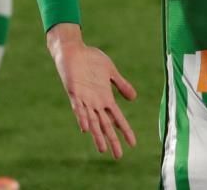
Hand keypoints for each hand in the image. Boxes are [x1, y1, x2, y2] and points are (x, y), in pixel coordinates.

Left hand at [47, 24, 136, 157]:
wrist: (73, 50)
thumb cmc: (91, 59)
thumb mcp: (111, 72)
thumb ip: (121, 85)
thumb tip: (134, 98)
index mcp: (105, 97)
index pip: (117, 118)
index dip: (124, 130)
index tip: (133, 144)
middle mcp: (95, 102)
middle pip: (105, 125)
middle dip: (112, 140)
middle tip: (118, 157)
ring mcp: (84, 98)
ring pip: (92, 121)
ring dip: (97, 135)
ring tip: (102, 149)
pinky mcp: (74, 92)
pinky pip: (78, 107)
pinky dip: (82, 117)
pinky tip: (86, 128)